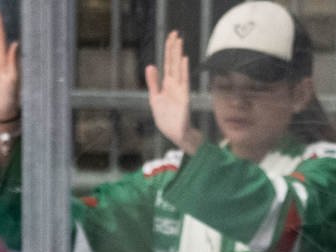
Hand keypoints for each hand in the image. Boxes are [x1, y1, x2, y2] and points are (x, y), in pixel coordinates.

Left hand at [143, 30, 201, 153]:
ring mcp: (180, 90)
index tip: (171, 37)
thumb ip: (153, 83)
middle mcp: (175, 85)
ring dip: (178, 55)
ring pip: (178, 69)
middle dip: (173, 48)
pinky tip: (183, 60)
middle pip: (173, 63)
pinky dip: (183, 71)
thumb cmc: (167, 119)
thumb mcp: (155, 99)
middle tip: (175, 33)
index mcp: (167, 85)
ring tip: (179, 41)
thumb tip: (150, 66)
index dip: (168, 50)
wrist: (175, 134)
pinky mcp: (184, 98)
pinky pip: (184, 82)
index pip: (168, 63)